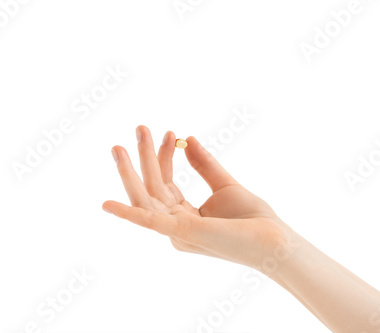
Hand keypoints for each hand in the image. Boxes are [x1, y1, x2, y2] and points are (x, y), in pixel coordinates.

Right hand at [102, 125, 296, 272]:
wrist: (273, 240)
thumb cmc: (252, 218)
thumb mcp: (224, 184)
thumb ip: (204, 164)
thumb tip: (188, 138)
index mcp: (184, 216)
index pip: (165, 183)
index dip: (164, 157)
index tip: (170, 133)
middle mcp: (175, 226)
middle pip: (152, 188)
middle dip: (143, 158)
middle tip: (139, 129)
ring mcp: (177, 231)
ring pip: (145, 199)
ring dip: (130, 173)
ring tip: (119, 147)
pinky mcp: (182, 233)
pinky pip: (149, 223)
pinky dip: (127, 214)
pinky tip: (106, 204)